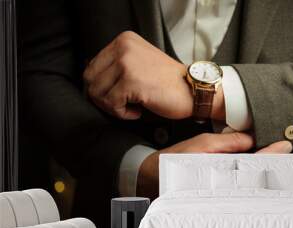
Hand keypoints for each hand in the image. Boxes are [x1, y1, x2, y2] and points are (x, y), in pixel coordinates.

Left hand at [83, 31, 225, 120]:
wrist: (193, 91)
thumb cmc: (169, 82)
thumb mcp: (140, 62)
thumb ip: (117, 66)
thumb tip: (93, 82)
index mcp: (124, 41)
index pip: (92, 67)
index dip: (102, 87)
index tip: (119, 95)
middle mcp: (123, 48)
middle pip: (90, 80)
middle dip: (104, 98)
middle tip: (123, 104)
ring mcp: (127, 63)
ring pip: (97, 93)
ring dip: (114, 107)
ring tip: (132, 107)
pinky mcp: (131, 81)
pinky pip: (111, 104)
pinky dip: (123, 114)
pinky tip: (138, 111)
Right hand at [136, 132, 292, 198]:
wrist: (153, 177)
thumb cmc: (173, 163)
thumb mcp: (200, 144)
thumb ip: (226, 143)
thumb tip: (249, 139)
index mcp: (223, 175)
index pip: (254, 165)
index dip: (272, 155)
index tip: (284, 146)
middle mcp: (225, 185)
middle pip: (256, 174)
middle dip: (272, 163)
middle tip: (284, 150)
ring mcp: (222, 187)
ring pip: (248, 176)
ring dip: (262, 165)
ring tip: (275, 153)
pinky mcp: (216, 185)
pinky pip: (238, 176)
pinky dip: (248, 167)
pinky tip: (254, 159)